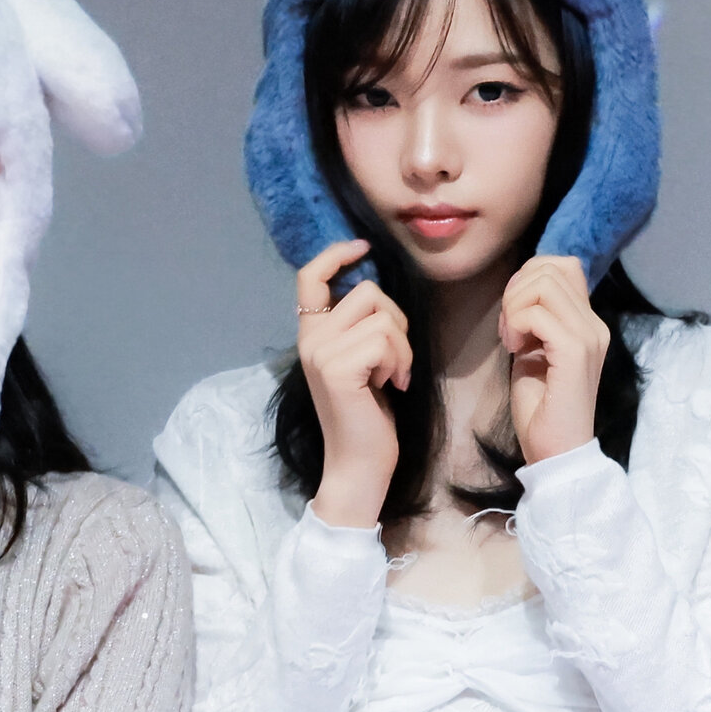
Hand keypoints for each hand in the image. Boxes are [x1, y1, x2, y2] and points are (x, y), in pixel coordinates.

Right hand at [297, 241, 412, 528]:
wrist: (358, 464)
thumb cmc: (367, 416)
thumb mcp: (359, 362)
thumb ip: (357, 328)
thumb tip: (376, 290)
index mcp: (311, 334)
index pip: (309, 276)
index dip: (336, 254)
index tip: (362, 247)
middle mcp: (310, 339)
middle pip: (366, 291)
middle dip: (396, 321)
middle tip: (395, 360)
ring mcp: (320, 352)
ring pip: (382, 316)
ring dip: (401, 347)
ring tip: (392, 377)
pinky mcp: (338, 368)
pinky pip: (385, 340)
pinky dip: (399, 362)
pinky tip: (391, 387)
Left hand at [499, 255, 608, 465]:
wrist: (556, 450)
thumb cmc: (540, 406)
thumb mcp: (533, 350)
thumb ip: (534, 318)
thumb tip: (520, 288)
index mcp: (587, 322)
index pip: (563, 266)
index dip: (527, 277)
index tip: (513, 314)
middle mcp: (595, 324)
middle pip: (550, 268)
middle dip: (515, 290)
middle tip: (508, 328)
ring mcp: (589, 337)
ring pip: (544, 284)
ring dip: (514, 306)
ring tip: (512, 338)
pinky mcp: (576, 353)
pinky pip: (538, 314)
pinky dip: (516, 324)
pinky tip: (514, 349)